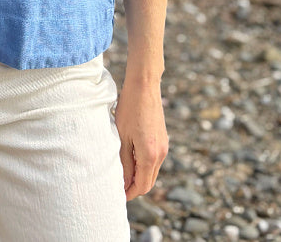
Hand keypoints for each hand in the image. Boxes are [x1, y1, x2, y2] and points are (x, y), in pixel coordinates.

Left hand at [114, 74, 168, 200]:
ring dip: (139, 175)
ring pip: (152, 171)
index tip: (116, 194)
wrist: (144, 86)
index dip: (129, 193)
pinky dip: (143, 165)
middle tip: (117, 186)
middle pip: (149, 181)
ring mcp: (164, 146)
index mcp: (150, 155)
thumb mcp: (122, 137)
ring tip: (121, 172)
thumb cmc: (129, 109)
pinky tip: (130, 158)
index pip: (142, 186)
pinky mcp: (163, 139)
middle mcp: (161, 154)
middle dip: (134, 186)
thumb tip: (123, 182)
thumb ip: (124, 162)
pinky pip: (154, 160)